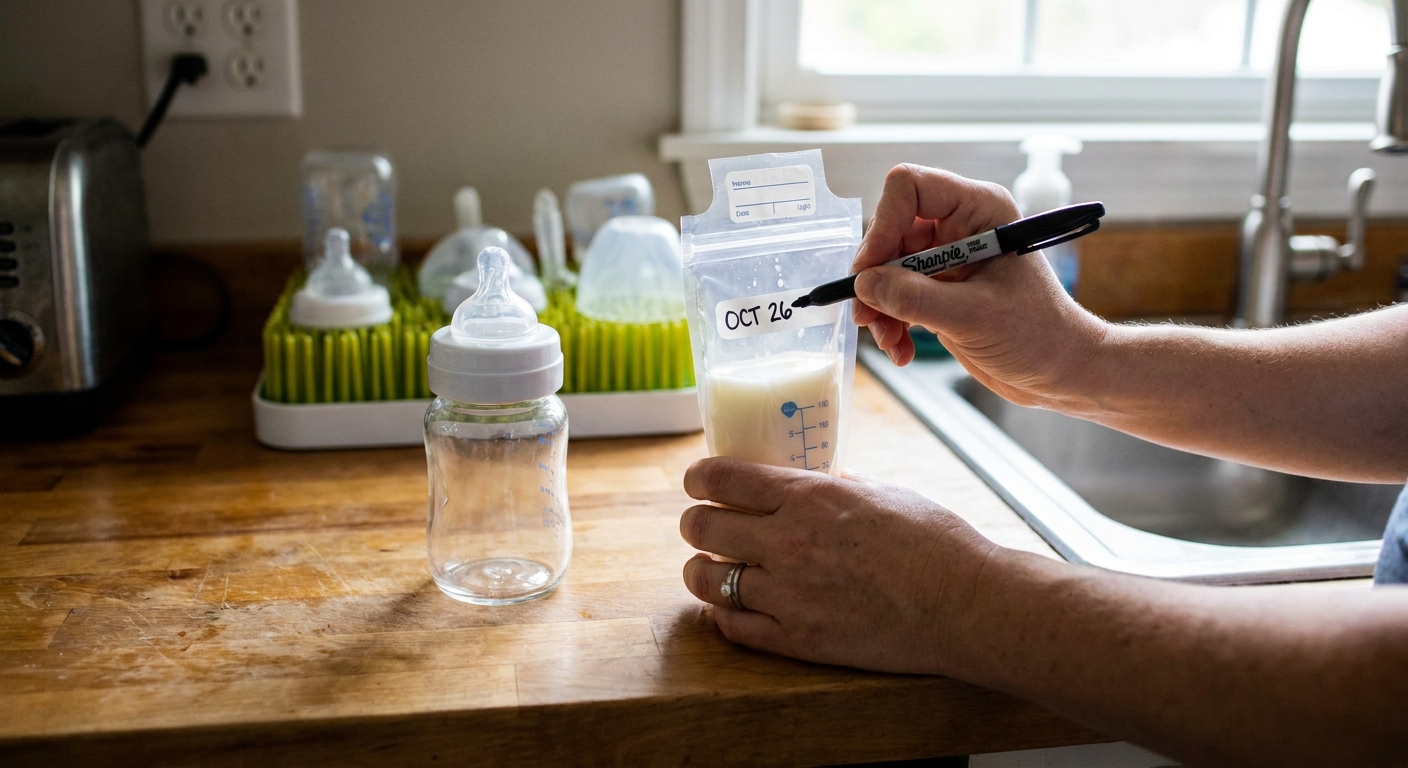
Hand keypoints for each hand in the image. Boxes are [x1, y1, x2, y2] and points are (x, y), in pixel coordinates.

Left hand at [678, 457, 997, 674]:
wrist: (966, 605)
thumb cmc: (935, 543)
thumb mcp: (881, 493)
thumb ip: (836, 486)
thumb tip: (813, 478)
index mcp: (810, 497)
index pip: (724, 479)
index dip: (699, 478)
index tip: (696, 482)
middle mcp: (789, 543)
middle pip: (703, 528)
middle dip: (695, 523)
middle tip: (701, 525)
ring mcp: (790, 595)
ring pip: (707, 581)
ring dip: (700, 572)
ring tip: (707, 570)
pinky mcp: (799, 640)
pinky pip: (734, 627)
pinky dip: (723, 616)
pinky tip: (729, 608)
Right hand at [852, 164, 1107, 409]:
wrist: (1060, 371)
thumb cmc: (1039, 335)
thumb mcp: (973, 317)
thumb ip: (915, 299)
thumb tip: (865, 284)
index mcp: (980, 210)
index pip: (911, 188)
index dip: (884, 223)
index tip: (871, 269)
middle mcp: (960, 226)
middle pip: (892, 231)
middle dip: (876, 276)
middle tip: (868, 313)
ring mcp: (948, 258)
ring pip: (887, 267)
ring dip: (879, 305)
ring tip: (887, 340)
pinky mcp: (940, 289)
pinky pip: (896, 294)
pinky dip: (891, 321)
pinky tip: (902, 349)